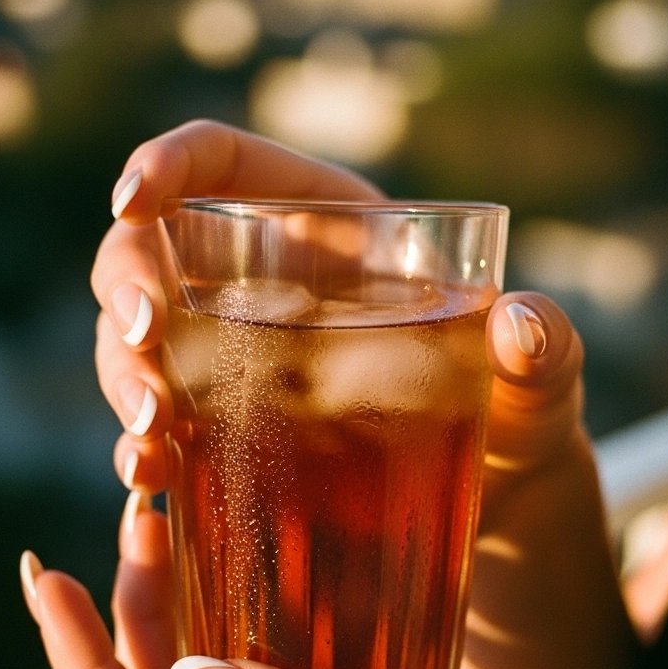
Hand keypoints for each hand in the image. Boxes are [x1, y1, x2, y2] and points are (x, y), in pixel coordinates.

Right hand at [93, 119, 633, 668]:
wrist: (490, 504)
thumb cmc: (515, 416)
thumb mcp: (539, 381)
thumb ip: (545, 349)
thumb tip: (520, 324)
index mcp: (326, 227)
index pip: (220, 164)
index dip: (164, 164)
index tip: (131, 198)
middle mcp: (261, 283)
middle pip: (149, 252)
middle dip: (127, 287)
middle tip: (148, 336)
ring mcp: (231, 359)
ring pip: (134, 341)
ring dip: (123, 376)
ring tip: (152, 434)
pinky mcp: (222, 430)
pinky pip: (155, 425)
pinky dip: (139, 449)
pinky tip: (150, 477)